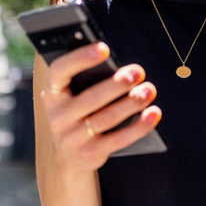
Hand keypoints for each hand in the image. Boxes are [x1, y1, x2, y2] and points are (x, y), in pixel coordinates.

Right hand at [40, 42, 160, 173]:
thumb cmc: (76, 114)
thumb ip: (86, 80)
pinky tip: (153, 113)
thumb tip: (121, 67)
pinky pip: (119, 139)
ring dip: (131, 103)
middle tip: (137, 72)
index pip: (60, 71)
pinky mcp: (90, 154)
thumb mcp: (71, 97)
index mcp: (52, 94)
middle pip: (91, 98)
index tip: (104, 48)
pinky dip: (139, 126)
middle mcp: (58, 116)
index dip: (80, 59)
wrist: (67, 156)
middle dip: (117, 84)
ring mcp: (72, 138)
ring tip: (148, 90)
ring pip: (107, 118)